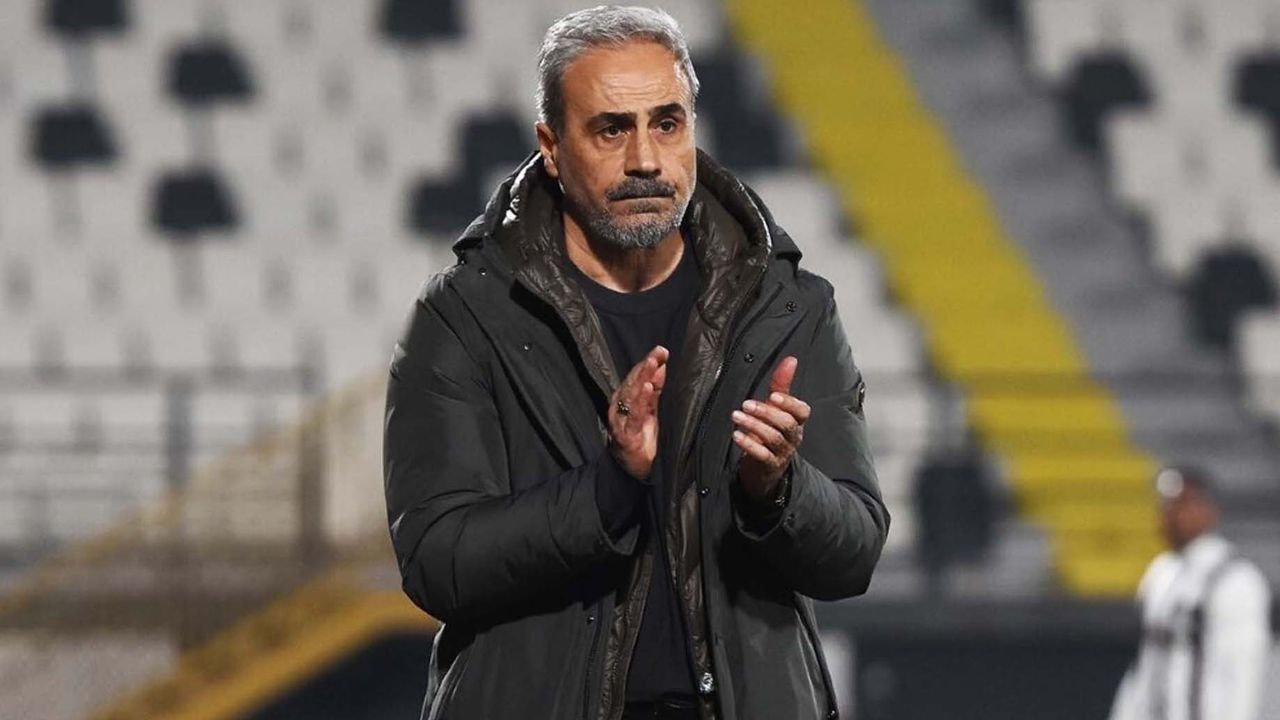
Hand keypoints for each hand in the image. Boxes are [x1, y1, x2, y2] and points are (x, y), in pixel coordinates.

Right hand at [607, 345, 668, 479]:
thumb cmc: (642, 437)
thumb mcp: (651, 410)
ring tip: (653, 364)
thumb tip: (661, 365)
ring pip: (632, 395)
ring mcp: (621, 421)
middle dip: (646, 365)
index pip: (637, 376)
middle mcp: (620, 407)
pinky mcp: (627, 436)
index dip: (649, 362)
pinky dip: (641, 401)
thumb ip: (655, 389)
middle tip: (658, 352)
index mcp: (626, 399)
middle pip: (633, 382)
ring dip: (643, 377)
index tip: (661, 350)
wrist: (634, 469)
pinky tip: (648, 388)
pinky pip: (635, 416)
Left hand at [731, 356, 809, 503]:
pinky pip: (762, 455)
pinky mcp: (769, 465)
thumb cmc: (772, 430)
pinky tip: (736, 436)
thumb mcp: (777, 407)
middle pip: (786, 424)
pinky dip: (749, 445)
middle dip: (766, 413)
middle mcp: (793, 436)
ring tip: (736, 417)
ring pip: (773, 438)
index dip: (789, 403)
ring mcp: (783, 452)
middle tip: (746, 405)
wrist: (766, 466)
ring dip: (754, 426)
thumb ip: (782, 384)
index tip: (773, 396)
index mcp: (797, 421)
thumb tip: (791, 359)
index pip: (802, 411)